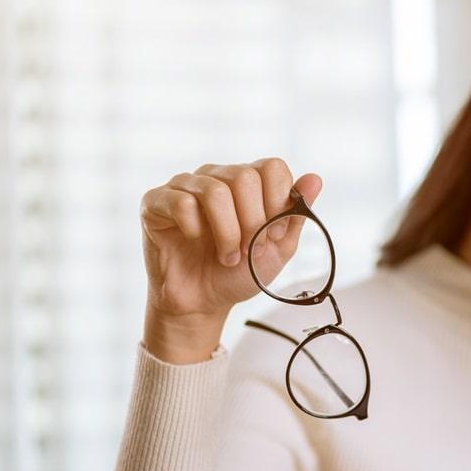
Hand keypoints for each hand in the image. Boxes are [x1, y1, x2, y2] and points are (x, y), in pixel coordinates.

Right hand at [140, 158, 321, 319]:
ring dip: (227, 233)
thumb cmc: (239, 273)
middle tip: (247, 250)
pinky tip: (194, 242)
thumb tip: (314, 179)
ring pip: (214, 191)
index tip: (272, 235)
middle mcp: (217, 176)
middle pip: (244, 177)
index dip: (277, 203)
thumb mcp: (277, 249)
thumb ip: (295, 215)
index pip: (272, 167)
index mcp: (249, 183)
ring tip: (226, 256)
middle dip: (253, 223)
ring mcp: (185, 186)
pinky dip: (194, 230)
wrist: (204, 303)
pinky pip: (181, 202)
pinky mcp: (156, 201)